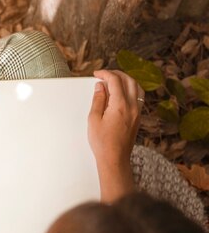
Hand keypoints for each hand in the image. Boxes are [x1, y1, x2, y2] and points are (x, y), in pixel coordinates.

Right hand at [88, 70, 143, 201]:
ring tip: (114, 81)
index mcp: (120, 105)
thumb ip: (98, 100)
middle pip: (128, 80)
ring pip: (137, 87)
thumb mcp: (94, 119)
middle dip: (116, 74)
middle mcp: (132, 107)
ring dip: (126, 80)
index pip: (115, 81)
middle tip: (104, 75)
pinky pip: (139, 96)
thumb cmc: (103, 143)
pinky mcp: (138, 118)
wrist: (115, 159)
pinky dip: (131, 89)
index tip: (97, 74)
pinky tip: (123, 92)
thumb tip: (100, 87)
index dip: (105, 74)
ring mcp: (137, 112)